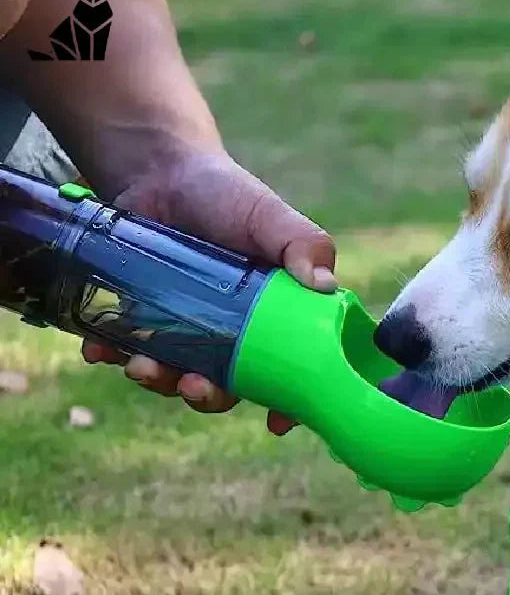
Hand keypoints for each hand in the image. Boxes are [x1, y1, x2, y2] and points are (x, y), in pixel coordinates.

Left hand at [81, 151, 335, 434]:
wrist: (161, 171)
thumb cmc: (227, 195)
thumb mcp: (269, 216)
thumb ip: (302, 243)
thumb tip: (325, 285)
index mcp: (271, 317)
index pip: (288, 369)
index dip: (288, 401)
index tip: (277, 422)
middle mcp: (232, 332)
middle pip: (227, 385)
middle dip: (209, 396)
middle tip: (195, 386)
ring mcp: (185, 329)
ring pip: (175, 374)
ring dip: (158, 381)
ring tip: (139, 366)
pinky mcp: (143, 319)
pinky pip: (126, 351)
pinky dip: (111, 355)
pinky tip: (98, 350)